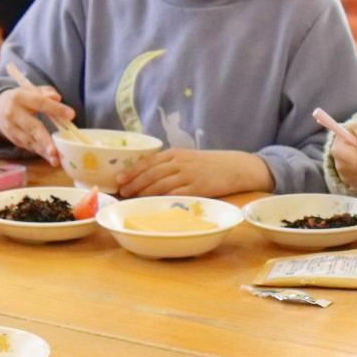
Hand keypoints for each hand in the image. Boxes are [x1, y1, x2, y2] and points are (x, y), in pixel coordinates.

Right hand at [0, 83, 72, 162]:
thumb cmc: (24, 98)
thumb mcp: (33, 90)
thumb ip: (46, 92)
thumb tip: (57, 98)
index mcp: (19, 97)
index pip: (40, 102)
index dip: (55, 109)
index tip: (71, 115)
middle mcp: (13, 114)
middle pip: (32, 127)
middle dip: (45, 140)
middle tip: (55, 151)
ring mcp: (11, 128)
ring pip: (30, 141)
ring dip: (44, 151)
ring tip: (56, 159)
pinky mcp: (13, 139)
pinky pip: (29, 146)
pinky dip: (41, 152)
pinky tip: (51, 158)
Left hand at [117, 148, 270, 197]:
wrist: (237, 167)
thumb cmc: (212, 165)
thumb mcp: (190, 159)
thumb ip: (171, 165)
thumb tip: (148, 177)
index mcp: (176, 154)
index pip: (149, 161)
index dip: (132, 170)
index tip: (119, 178)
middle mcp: (180, 163)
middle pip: (151, 173)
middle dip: (134, 182)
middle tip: (122, 191)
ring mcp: (189, 175)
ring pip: (160, 183)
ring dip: (143, 191)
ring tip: (132, 198)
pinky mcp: (198, 188)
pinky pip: (176, 193)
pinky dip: (162, 198)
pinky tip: (153, 202)